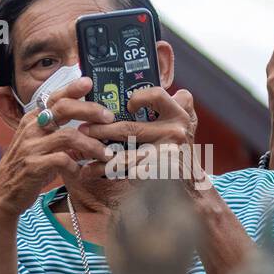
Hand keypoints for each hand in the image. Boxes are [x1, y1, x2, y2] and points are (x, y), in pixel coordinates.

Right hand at [0, 77, 112, 222]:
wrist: (4, 194)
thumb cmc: (29, 167)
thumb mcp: (40, 144)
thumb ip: (58, 132)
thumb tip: (88, 124)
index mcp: (33, 120)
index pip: (53, 98)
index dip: (71, 88)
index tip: (88, 82)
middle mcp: (31, 129)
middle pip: (63, 109)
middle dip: (90, 110)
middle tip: (109, 118)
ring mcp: (31, 147)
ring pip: (69, 136)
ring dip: (92, 145)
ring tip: (106, 154)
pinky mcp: (33, 166)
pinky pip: (63, 160)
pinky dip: (78, 165)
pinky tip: (82, 171)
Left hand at [81, 86, 208, 189]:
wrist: (192, 186)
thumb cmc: (180, 150)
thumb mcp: (183, 124)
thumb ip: (170, 105)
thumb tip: (138, 88)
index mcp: (180, 114)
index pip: (157, 95)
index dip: (139, 97)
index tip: (127, 105)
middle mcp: (177, 131)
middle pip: (130, 127)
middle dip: (101, 128)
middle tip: (83, 128)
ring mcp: (169, 153)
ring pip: (124, 151)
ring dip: (98, 150)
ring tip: (82, 150)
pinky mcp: (160, 172)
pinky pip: (125, 169)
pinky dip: (105, 170)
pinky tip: (91, 171)